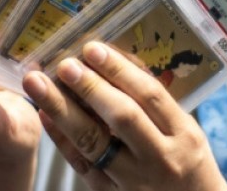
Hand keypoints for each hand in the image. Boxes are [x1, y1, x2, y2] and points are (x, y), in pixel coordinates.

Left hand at [23, 41, 226, 190]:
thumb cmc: (187, 162)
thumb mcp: (186, 130)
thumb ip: (155, 103)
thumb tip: (115, 61)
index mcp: (183, 134)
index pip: (149, 96)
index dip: (119, 70)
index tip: (92, 49)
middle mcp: (161, 158)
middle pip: (122, 117)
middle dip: (90, 87)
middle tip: (64, 64)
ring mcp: (135, 182)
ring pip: (94, 143)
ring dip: (63, 111)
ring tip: (39, 85)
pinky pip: (82, 166)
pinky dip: (61, 140)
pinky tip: (45, 116)